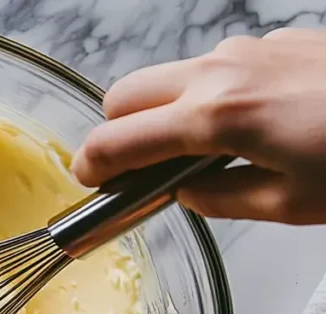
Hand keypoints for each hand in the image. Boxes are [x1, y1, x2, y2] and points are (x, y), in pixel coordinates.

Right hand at [71, 29, 325, 223]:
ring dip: (162, 112)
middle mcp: (221, 72)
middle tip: (133, 169)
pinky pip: (216, 67)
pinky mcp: (274, 43)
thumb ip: (219, 200)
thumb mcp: (289, 204)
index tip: (89, 183)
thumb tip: (186, 194)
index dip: (91, 165)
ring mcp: (248, 50)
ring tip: (195, 153)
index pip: (118, 140)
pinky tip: (245, 127)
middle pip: (124, 94)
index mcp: (215, 118)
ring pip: (170, 77)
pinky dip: (207, 96)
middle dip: (116, 131)